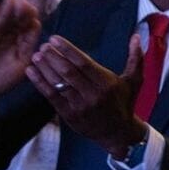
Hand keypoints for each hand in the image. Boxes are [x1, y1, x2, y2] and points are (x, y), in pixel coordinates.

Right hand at [0, 0, 40, 101]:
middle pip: (10, 21)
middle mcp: (1, 36)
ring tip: (11, 0)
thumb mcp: (21, 62)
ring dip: (4, 11)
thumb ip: (29, 44)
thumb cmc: (2, 79)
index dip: (28, 18)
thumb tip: (37, 23)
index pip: (22, 26)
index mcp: (14, 41)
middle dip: (17, 12)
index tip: (33, 10)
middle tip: (23, 3)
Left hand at [25, 34, 145, 156]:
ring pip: (58, 83)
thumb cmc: (125, 102)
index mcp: (107, 83)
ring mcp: (79, 106)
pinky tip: (31, 71)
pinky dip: (40, 83)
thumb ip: (136, 57)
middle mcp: (93, 94)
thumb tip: (137, 36)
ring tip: (35, 56)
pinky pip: (51, 97)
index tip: (55, 39)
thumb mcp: (135, 81)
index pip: (84, 62)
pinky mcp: (69, 115)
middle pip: (68, 72)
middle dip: (53, 57)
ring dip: (44, 68)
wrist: (118, 133)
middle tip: (43, 46)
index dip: (68, 50)